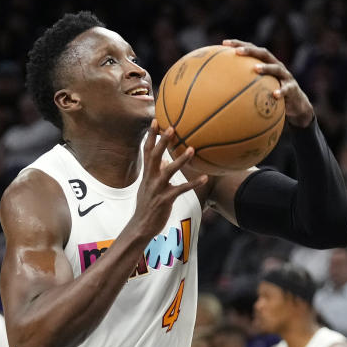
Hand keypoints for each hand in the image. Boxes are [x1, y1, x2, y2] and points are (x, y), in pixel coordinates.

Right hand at [131, 120, 205, 238]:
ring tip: (191, 149)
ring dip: (180, 160)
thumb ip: (156, 172)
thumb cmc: (147, 205)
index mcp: (146, 174)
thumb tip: (165, 159)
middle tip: (171, 127)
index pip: (147, 151)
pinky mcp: (165, 199)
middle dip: (162, 141)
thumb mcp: (148, 186)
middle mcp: (150, 179)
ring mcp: (157, 189)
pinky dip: (193, 183)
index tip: (155, 121)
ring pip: (168, 171)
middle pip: (155, 155)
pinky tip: (205, 177)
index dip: (150, 136)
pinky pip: (181, 189)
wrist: (141, 226)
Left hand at [223, 39, 313, 126]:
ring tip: (255, 69)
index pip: (252, 49)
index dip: (239, 44)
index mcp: (266, 63)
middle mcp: (276, 65)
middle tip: (237, 52)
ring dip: (266, 68)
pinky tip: (274, 95)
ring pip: (276, 68)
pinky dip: (280, 91)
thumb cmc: (271, 94)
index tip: (224, 43)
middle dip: (250, 51)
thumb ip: (242, 84)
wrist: (295, 104)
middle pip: (263, 53)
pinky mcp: (292, 88)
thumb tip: (217, 90)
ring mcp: (285, 76)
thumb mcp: (258, 87)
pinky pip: (286, 89)